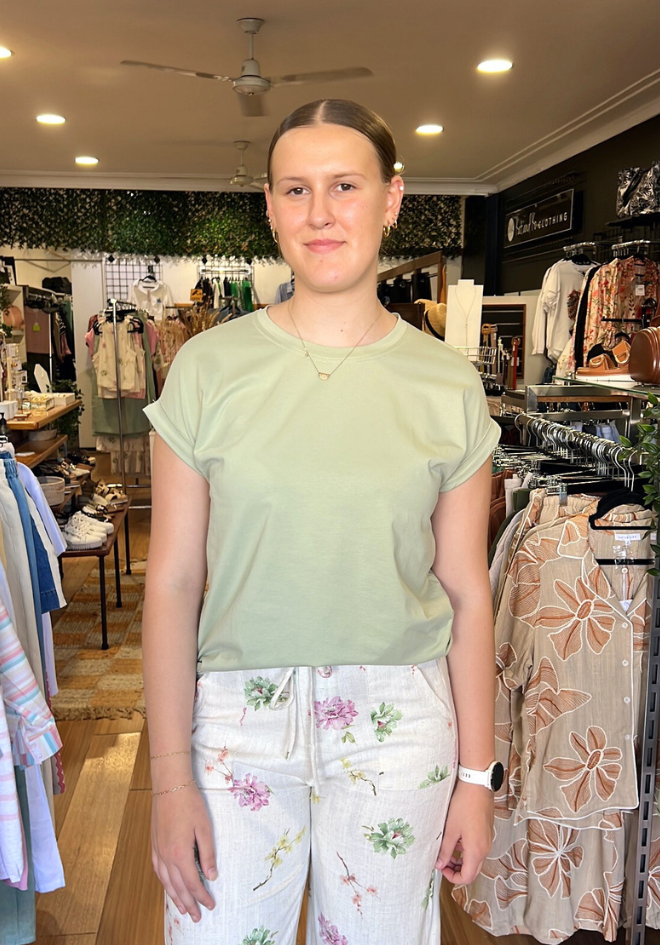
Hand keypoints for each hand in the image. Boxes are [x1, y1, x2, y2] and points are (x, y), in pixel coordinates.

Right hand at [151, 783, 216, 921]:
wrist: (169, 785)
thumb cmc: (189, 803)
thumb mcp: (204, 828)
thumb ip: (207, 854)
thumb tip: (211, 875)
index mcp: (180, 854)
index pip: (193, 883)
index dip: (202, 896)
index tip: (211, 905)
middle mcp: (166, 856)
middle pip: (178, 887)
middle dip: (188, 903)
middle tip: (197, 916)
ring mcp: (158, 851)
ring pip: (166, 882)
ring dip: (175, 897)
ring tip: (183, 909)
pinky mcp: (154, 844)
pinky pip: (158, 870)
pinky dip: (164, 882)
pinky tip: (168, 885)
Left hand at [436, 780, 493, 883]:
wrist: (477, 786)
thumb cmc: (464, 806)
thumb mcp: (450, 829)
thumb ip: (445, 850)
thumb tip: (440, 864)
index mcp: (476, 851)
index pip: (466, 877)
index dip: (452, 877)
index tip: (442, 868)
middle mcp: (485, 849)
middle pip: (472, 871)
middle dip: (457, 871)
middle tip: (443, 862)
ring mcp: (487, 841)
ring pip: (475, 860)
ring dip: (462, 861)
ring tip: (447, 849)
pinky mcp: (487, 833)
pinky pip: (478, 849)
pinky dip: (467, 851)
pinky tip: (456, 839)